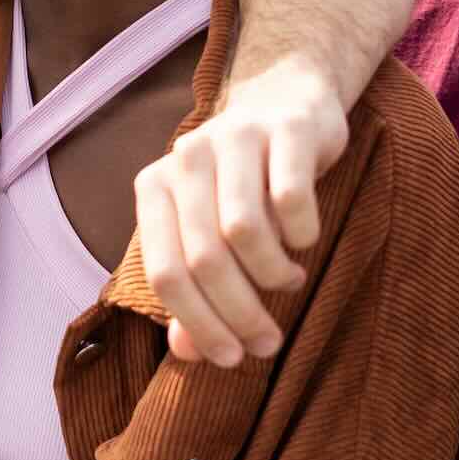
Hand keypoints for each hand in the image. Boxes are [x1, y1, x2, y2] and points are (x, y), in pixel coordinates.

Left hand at [134, 57, 348, 367]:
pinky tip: (304, 241)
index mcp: (155, 186)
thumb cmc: (243, 183)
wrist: (288, 100)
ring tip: (288, 281)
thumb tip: (188, 353)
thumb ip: (194, 289)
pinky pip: (291, 198)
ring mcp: (234, 136)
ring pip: (244, 231)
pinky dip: (301, 234)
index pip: (165, 273)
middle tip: (269, 341)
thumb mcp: (209, 232)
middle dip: (241, 313)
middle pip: (205, 259)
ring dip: (272, 274)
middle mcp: (186, 156)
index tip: (232, 359)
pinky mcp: (285, 129)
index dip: (199, 325)